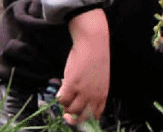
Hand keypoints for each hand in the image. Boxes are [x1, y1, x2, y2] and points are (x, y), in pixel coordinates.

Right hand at [57, 9, 109, 125]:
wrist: (94, 43)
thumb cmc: (97, 58)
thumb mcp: (101, 78)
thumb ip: (94, 90)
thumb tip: (82, 101)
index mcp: (103, 94)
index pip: (96, 115)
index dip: (86, 118)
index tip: (78, 116)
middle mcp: (94, 95)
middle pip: (82, 116)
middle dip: (73, 118)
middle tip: (66, 113)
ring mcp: (83, 90)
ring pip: (71, 109)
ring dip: (66, 106)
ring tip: (65, 96)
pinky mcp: (72, 84)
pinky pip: (62, 99)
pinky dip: (59, 98)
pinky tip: (61, 89)